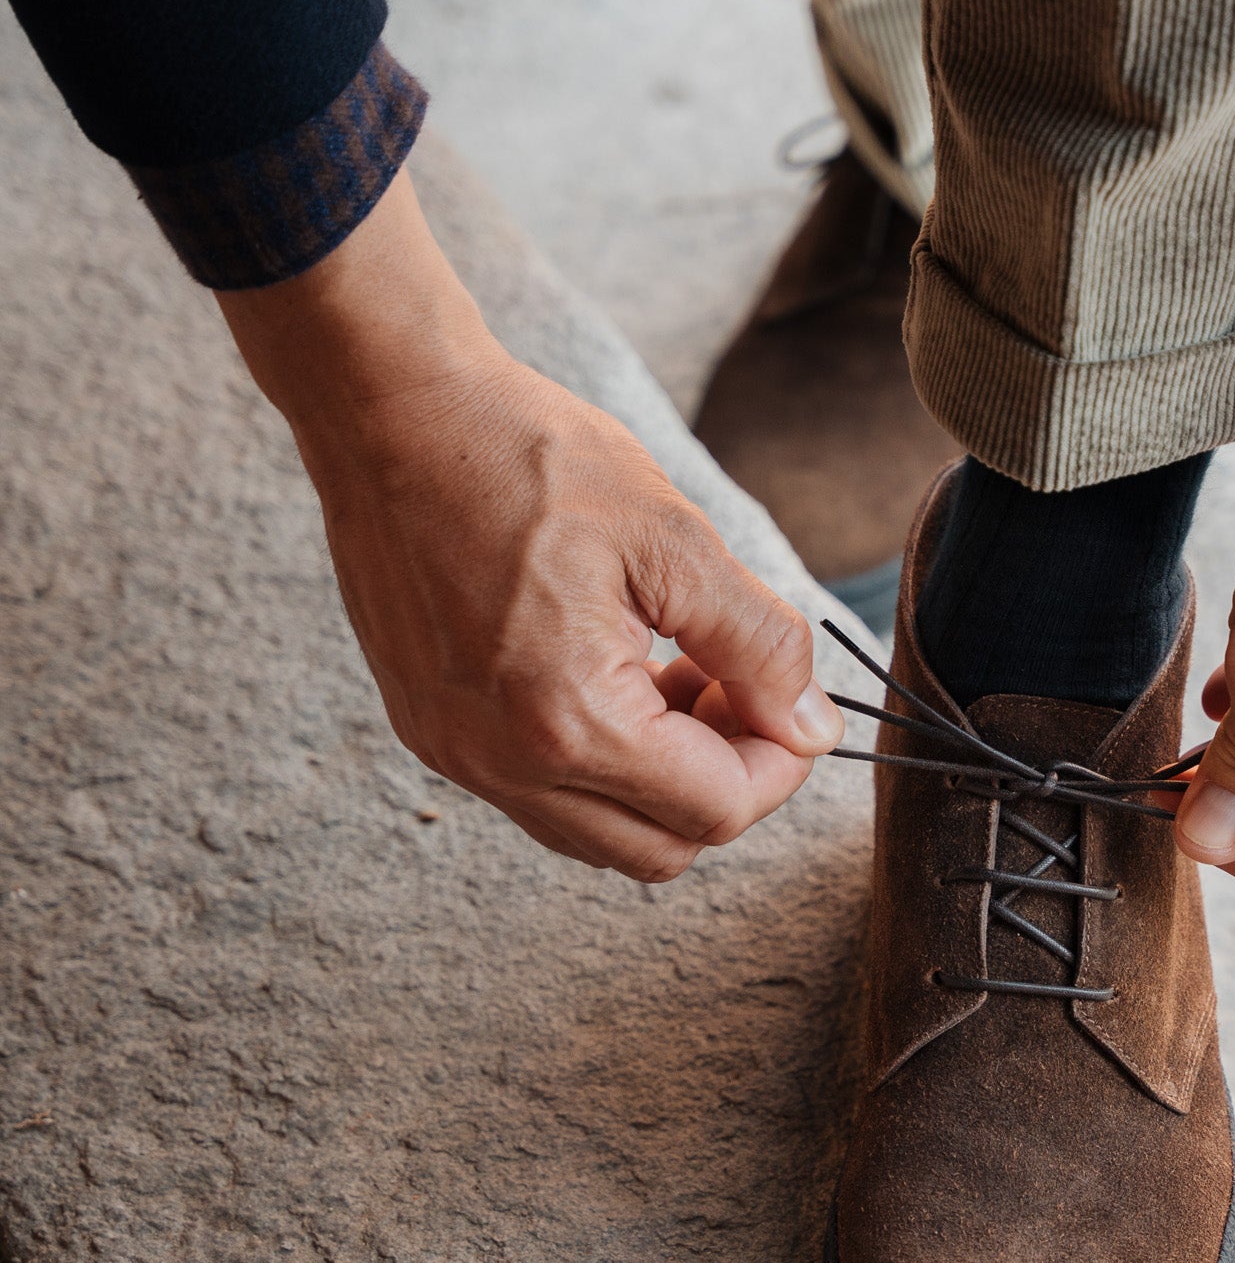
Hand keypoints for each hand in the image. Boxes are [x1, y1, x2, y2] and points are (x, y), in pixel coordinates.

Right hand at [217, 169, 842, 882]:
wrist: (392, 412)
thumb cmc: (529, 459)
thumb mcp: (676, 542)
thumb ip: (760, 647)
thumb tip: (814, 729)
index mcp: (570, 722)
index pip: (716, 811)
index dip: (779, 764)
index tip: (791, 700)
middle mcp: (504, 764)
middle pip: (661, 850)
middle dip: (724, 783)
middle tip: (737, 689)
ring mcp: (458, 757)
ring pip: (600, 835)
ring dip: (662, 780)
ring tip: (677, 676)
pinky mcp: (433, 733)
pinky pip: (542, 796)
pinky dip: (600, 764)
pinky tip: (616, 674)